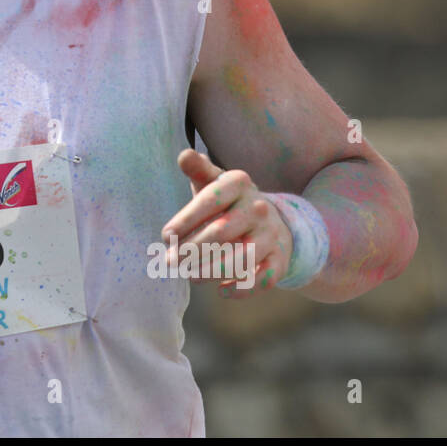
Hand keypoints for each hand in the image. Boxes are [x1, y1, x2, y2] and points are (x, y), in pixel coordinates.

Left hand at [162, 149, 293, 297]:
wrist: (271, 222)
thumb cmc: (228, 202)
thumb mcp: (214, 182)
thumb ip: (197, 169)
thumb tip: (184, 155)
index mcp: (238, 183)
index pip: (209, 200)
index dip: (185, 220)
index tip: (166, 236)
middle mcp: (259, 206)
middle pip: (221, 232)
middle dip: (192, 250)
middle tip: (171, 262)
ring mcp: (272, 233)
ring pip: (241, 258)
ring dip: (212, 271)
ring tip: (191, 276)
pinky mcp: (280, 259)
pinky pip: (262, 278)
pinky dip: (241, 288)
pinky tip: (221, 290)